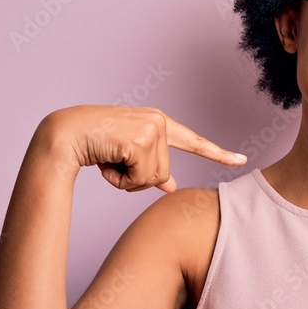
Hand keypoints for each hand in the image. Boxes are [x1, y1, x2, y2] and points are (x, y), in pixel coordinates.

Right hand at [39, 105, 245, 192]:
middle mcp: (159, 121)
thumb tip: (171, 186)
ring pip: (153, 178)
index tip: (241, 161)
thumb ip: (151, 169)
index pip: (194, 141)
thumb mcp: (127, 158)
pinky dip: (120, 179)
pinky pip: (140, 178)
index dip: (218, 154)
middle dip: (136, 178)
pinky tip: (106, 160)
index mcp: (159, 123)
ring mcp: (153, 128)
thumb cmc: (94, 145)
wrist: (66, 135)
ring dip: (127, 179)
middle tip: (113, 160)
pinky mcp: (143, 139)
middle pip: (164, 174)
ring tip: (108, 158)